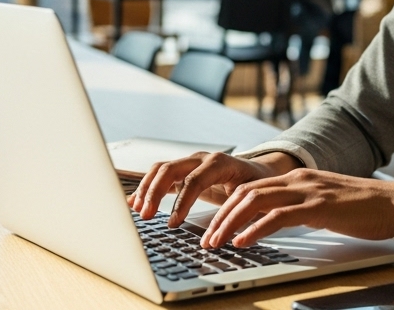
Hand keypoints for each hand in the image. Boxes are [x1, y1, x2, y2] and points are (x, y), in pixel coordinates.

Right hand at [128, 151, 298, 226]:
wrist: (259, 172)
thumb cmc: (256, 185)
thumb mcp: (251, 197)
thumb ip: (236, 210)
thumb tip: (222, 233)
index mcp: (220, 163)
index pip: (194, 180)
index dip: (182, 202)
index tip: (174, 223)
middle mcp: (201, 159)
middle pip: (170, 169)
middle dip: (155, 192)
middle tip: (147, 216)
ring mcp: (190, 163)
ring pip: (161, 169)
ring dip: (147, 189)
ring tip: (138, 210)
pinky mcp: (183, 171)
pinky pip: (161, 175)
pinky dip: (147, 187)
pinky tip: (135, 201)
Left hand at [200, 169, 393, 247]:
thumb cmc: (364, 208)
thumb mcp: (324, 203)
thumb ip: (301, 207)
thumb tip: (278, 222)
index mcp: (298, 178)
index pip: (251, 188)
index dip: (227, 207)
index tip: (213, 227)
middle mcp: (298, 179)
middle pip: (246, 193)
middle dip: (221, 217)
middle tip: (206, 239)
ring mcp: (308, 191)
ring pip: (255, 202)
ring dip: (230, 224)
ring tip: (216, 242)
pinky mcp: (318, 207)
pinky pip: (278, 217)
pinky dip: (255, 229)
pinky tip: (243, 241)